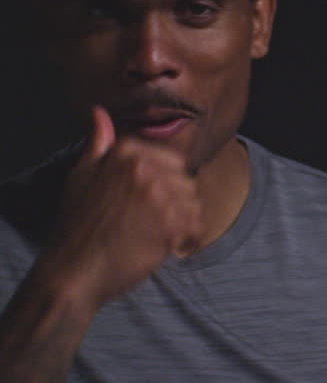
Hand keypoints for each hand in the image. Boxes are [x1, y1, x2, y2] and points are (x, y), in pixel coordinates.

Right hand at [36, 106, 201, 308]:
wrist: (73, 271)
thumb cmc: (76, 225)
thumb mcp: (80, 176)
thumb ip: (98, 144)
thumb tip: (99, 112)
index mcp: (126, 153)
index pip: (173, 161)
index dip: (166, 185)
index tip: (151, 203)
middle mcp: (145, 169)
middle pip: (187, 183)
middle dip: (177, 204)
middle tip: (155, 224)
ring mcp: (159, 196)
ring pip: (194, 205)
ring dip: (184, 223)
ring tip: (160, 237)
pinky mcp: (170, 225)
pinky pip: (197, 228)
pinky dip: (188, 241)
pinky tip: (170, 248)